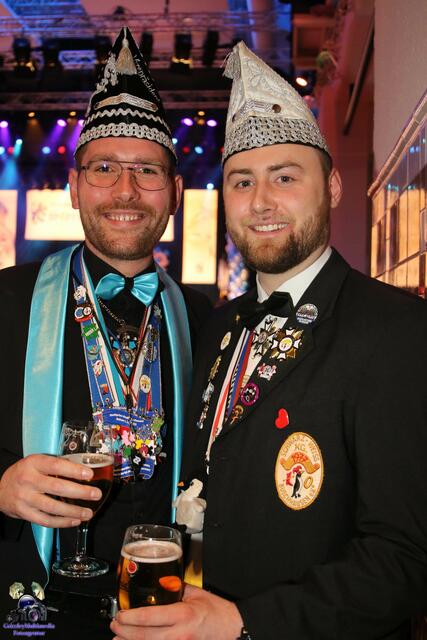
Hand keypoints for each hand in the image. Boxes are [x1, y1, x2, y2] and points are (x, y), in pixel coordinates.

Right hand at [0, 453, 101, 526]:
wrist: (0, 489)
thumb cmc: (25, 473)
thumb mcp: (36, 462)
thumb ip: (55, 465)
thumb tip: (82, 468)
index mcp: (33, 463)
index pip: (56, 465)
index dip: (74, 470)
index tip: (89, 474)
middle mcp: (28, 480)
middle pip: (57, 487)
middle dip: (79, 492)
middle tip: (95, 494)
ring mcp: (25, 498)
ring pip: (52, 507)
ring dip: (73, 511)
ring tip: (88, 513)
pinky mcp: (24, 513)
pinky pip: (45, 520)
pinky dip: (62, 522)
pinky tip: (74, 521)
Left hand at [110, 584, 242, 639]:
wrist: (234, 629)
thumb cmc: (217, 612)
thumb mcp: (196, 594)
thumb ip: (176, 589)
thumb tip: (160, 583)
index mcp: (183, 615)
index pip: (149, 617)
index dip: (130, 618)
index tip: (120, 614)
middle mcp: (180, 635)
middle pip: (144, 637)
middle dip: (125, 632)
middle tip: (115, 625)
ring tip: (118, 639)